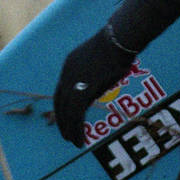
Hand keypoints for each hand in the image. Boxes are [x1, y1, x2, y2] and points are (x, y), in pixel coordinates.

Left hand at [50, 29, 137, 146]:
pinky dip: (76, 129)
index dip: (62, 107)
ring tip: (73, 142)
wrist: (119, 38)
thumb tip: (92, 96)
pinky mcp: (84, 89)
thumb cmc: (118, 46)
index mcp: (69, 65)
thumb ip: (94, 79)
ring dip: (69, 129)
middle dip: (62, 121)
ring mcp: (74, 81)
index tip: (66, 118)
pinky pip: (76, 114)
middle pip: (60, 103)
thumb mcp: (101, 62)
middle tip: (66, 135)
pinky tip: (80, 140)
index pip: (61, 91)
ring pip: (67, 112)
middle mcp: (67, 74)